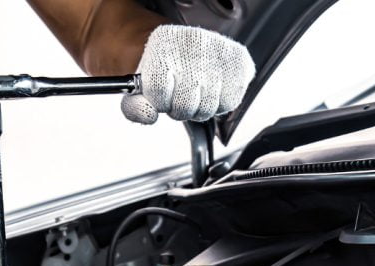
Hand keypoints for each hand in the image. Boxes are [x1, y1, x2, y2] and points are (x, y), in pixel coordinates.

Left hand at [122, 25, 254, 124]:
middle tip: (179, 94)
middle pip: (186, 105)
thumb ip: (135, 105)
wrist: (178, 46)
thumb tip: (149, 115)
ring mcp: (220, 49)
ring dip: (200, 108)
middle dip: (180, 108)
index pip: (158, 93)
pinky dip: (220, 104)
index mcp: (164, 43)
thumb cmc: (160, 67)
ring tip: (196, 92)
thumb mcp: (137, 84)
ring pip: (209, 107)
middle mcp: (194, 41)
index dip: (159, 102)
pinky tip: (213, 90)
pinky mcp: (240, 60)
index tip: (161, 93)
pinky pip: (230, 102)